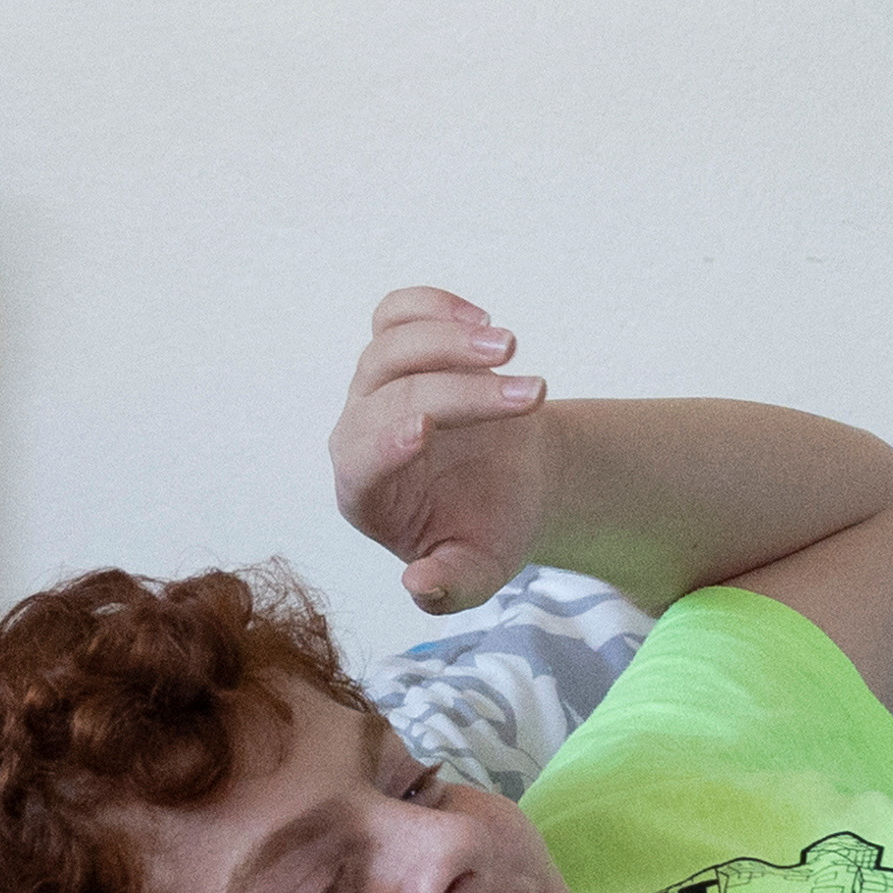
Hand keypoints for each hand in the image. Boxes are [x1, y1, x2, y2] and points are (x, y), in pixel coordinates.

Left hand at [334, 285, 552, 613]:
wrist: (514, 486)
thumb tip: (420, 587)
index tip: (426, 428)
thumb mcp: (478, 571)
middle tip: (533, 393)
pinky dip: (430, 304)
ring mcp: (375, 388)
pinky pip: (396, 313)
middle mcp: (359, 435)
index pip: (361, 462)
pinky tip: (480, 318)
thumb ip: (451, 588)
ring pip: (391, 347)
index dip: (386, 444)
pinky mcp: (398, 351)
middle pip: (393, 398)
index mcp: (366, 495)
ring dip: (451, 340)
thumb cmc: (489, 529)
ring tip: (512, 348)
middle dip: (464, 393)